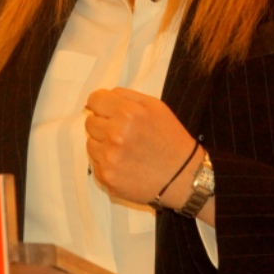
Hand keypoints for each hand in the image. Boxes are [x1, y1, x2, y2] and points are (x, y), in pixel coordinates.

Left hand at [84, 87, 197, 205]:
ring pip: (90, 143)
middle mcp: (115, 135)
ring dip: (103, 144)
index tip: (107, 110)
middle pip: (90, 122)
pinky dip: (107, 162)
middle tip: (123, 132)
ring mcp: (109, 158)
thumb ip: (125, 96)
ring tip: (125, 150)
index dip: (101, 104)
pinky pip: (95, 163)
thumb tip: (97, 98)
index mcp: (127, 113)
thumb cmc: (170, 138)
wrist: (182, 176)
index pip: (95, 100)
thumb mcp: (155, 106)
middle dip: (104, 124)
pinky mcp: (107, 177)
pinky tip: (125, 164)